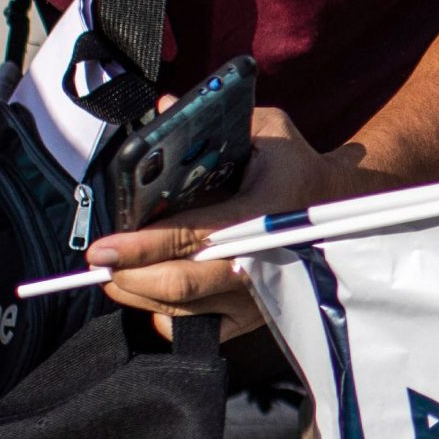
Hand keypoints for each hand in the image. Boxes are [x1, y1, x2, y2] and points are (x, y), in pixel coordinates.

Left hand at [88, 104, 385, 340]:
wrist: (340, 208)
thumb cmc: (292, 164)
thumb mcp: (265, 129)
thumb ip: (214, 122)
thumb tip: (161, 107)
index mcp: (265, 211)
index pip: (193, 235)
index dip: (141, 246)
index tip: (100, 248)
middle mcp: (264, 260)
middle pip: (182, 284)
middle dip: (130, 276)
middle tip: (98, 262)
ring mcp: (261, 296)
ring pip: (184, 312)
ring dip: (139, 295)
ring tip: (116, 274)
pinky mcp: (257, 317)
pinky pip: (200, 331)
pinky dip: (166, 317)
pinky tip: (153, 294)